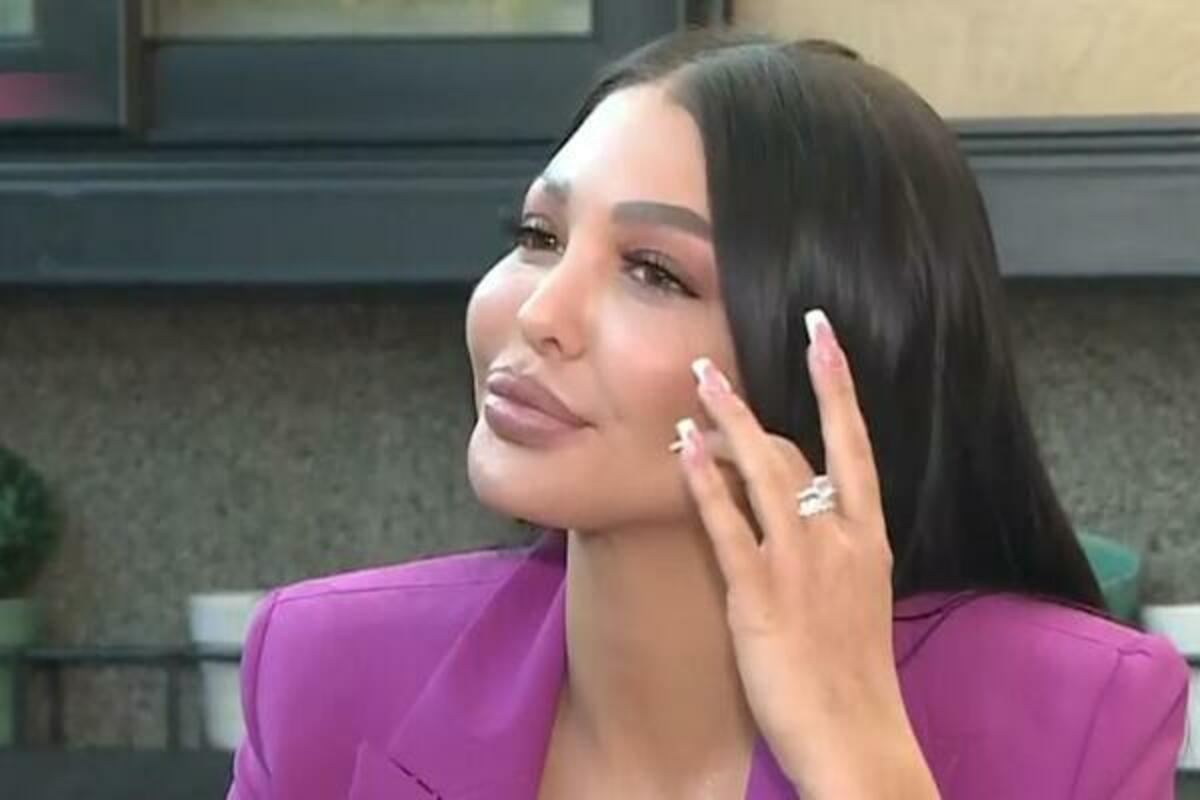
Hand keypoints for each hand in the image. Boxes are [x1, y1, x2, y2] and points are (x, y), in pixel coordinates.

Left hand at [673, 310, 936, 798]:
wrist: (858, 738)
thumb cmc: (857, 676)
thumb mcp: (860, 600)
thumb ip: (837, 552)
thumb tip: (811, 518)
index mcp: (868, 539)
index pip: (856, 445)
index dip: (837, 386)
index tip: (822, 337)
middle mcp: (838, 539)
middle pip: (796, 451)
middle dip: (752, 404)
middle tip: (712, 365)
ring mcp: (800, 564)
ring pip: (763, 472)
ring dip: (727, 422)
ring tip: (695, 385)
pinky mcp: (760, 596)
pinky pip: (729, 526)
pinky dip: (704, 483)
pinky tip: (682, 451)